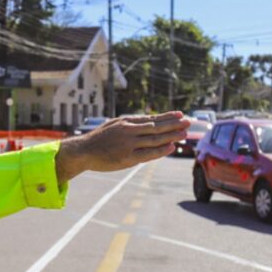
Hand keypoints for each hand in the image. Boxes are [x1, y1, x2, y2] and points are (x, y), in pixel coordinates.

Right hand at [55, 112, 189, 183]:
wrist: (83, 151)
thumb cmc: (98, 140)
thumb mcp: (113, 126)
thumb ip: (129, 126)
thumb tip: (144, 124)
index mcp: (126, 122)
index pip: (151, 119)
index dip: (167, 117)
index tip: (180, 114)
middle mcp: (129, 130)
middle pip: (156, 127)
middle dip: (174, 124)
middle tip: (188, 121)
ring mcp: (129, 144)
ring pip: (154, 139)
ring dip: (171, 136)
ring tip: (185, 133)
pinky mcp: (127, 157)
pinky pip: (147, 153)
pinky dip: (160, 150)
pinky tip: (171, 146)